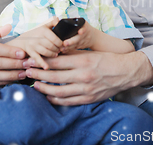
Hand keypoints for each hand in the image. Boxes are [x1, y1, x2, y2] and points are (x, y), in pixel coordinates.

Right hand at [7, 17, 60, 69]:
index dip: (61, 44)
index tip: (62, 45)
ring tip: (55, 54)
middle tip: (60, 50)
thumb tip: (58, 19)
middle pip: (51, 46)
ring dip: (52, 55)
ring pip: (46, 52)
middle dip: (57, 49)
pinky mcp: (30, 52)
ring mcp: (33, 45)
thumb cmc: (36, 33)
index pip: (55, 39)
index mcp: (42, 30)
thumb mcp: (43, 25)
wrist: (22, 40)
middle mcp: (37, 38)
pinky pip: (37, 59)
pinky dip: (42, 63)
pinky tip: (46, 67)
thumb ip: (52, 22)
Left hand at [25, 50, 152, 105]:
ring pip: (59, 91)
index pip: (57, 61)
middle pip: (54, 76)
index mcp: (83, 60)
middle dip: (38, 74)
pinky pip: (69, 101)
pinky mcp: (89, 98)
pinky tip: (49, 97)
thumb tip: (54, 50)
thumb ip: (72, 53)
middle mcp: (83, 75)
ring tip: (35, 85)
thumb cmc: (106, 59)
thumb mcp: (89, 52)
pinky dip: (57, 100)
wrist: (125, 72)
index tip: (30, 59)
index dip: (41, 61)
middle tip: (27, 71)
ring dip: (44, 89)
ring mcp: (86, 89)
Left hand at [60, 20, 97, 52]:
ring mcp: (82, 42)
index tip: (80, 32)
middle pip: (78, 39)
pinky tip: (63, 50)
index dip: (82, 30)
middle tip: (65, 43)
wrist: (94, 37)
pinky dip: (68, 49)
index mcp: (85, 28)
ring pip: (75, 45)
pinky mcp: (80, 47)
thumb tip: (64, 18)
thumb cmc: (85, 28)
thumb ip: (76, 20)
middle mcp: (84, 35)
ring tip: (61, 48)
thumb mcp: (83, 22)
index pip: (84, 28)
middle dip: (71, 41)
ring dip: (68, 47)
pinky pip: (74, 48)